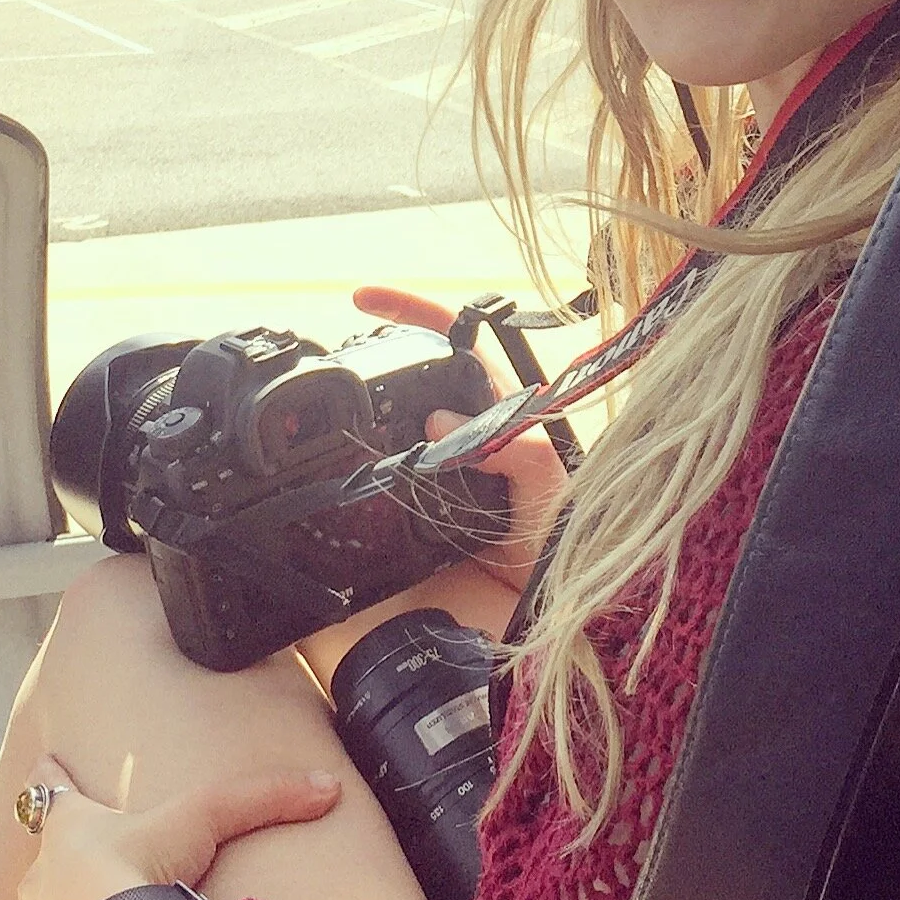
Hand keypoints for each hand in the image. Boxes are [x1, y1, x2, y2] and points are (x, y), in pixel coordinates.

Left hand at [11, 749, 341, 899]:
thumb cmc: (141, 875)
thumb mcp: (202, 821)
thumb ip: (263, 798)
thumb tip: (328, 784)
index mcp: (69, 832)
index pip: (52, 791)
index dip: (51, 775)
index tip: (44, 762)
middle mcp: (39, 884)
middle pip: (44, 866)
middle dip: (61, 868)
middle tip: (81, 872)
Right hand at [352, 286, 573, 569]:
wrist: (559, 600)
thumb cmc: (566, 535)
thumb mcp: (550, 483)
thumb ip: (514, 449)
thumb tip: (441, 420)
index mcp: (504, 410)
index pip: (459, 344)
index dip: (415, 314)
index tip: (365, 299)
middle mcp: (472, 431)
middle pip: (417, 378)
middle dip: (378, 365)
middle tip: (339, 369)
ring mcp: (445, 467)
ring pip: (395, 425)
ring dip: (366, 419)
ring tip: (333, 419)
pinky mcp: (425, 507)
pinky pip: (386, 478)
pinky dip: (363, 471)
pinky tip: (344, 475)